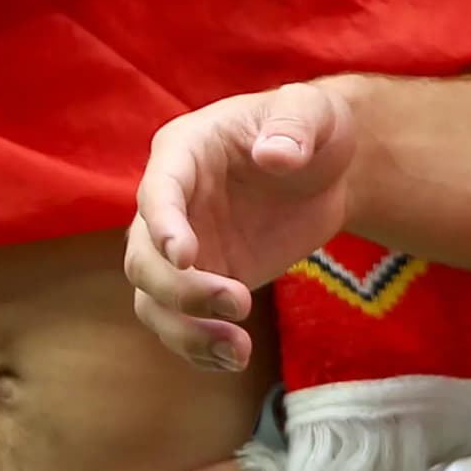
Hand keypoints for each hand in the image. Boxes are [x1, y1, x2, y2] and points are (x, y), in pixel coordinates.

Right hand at [126, 80, 362, 369]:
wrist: (327, 170)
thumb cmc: (312, 127)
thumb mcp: (313, 112)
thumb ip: (294, 125)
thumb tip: (274, 155)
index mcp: (184, 151)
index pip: (157, 190)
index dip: (163, 225)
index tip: (187, 258)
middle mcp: (170, 203)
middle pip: (142, 258)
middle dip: (180, 290)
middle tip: (240, 302)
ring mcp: (182, 248)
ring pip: (153, 300)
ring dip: (185, 331)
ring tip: (237, 351)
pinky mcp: (203, 281)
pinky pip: (181, 323)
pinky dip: (199, 348)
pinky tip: (234, 358)